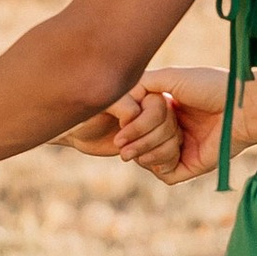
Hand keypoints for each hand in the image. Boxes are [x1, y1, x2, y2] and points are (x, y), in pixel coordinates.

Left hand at [60, 81, 182, 172]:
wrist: (82, 134)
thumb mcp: (98, 109)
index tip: (119, 140)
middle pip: (169, 125)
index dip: (141, 127)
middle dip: (147, 143)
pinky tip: (145, 164)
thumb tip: (137, 113)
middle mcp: (153, 104)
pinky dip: (164, 160)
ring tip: (129, 158)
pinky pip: (173, 149)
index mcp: (142, 91)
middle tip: (123, 153)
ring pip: (174, 138)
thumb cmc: (86, 117)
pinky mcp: (156, 139)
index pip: (159, 108)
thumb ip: (120, 105)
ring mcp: (157, 123)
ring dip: (155, 154)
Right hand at [132, 65, 233, 185]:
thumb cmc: (209, 87)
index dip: (127, 125)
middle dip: (136, 139)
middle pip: (137, 145)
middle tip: (133, 136)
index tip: (121, 122)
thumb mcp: (171, 77)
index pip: (134, 125)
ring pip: (148, 161)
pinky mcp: (191, 166)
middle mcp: (171, 131)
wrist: (239, 105)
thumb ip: (143, 83)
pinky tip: (171, 150)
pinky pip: (166, 175)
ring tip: (165, 137)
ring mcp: (181, 150)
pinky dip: (161, 164)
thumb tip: (120, 98)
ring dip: (149, 150)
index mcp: (166, 111)